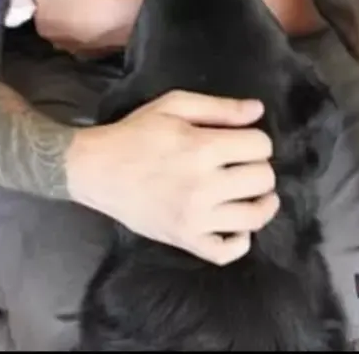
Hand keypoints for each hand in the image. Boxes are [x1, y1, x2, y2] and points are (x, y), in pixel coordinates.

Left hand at [26, 0, 140, 55]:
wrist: (123, 16)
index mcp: (36, 5)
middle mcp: (44, 28)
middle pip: (47, 10)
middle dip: (57, 1)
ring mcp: (63, 44)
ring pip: (62, 26)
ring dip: (70, 18)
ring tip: (88, 5)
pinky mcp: (82, 53)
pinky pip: (79, 39)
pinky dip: (84, 31)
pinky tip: (96, 21)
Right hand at [68, 90, 278, 265]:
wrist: (96, 169)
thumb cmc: (135, 134)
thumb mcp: (175, 106)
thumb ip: (220, 107)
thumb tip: (259, 110)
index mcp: (202, 148)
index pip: (260, 146)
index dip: (258, 140)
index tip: (246, 141)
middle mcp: (203, 186)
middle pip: (262, 180)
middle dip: (260, 168)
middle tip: (245, 165)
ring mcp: (194, 218)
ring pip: (254, 217)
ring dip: (262, 204)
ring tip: (255, 194)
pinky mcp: (184, 240)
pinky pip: (226, 252)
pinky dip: (241, 242)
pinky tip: (239, 226)